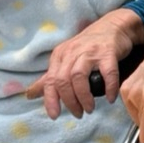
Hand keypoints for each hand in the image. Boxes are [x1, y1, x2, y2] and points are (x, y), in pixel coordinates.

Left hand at [24, 7, 143, 118]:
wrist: (113, 27)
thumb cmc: (89, 46)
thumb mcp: (66, 59)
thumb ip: (50, 78)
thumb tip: (30, 95)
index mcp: (60, 55)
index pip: (50, 80)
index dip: (50, 100)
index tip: (54, 116)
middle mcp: (72, 52)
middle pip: (63, 80)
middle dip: (69, 101)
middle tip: (79, 113)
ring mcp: (90, 52)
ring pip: (79, 77)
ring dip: (84, 97)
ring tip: (90, 108)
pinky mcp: (108, 52)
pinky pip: (107, 72)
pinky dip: (108, 87)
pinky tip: (110, 98)